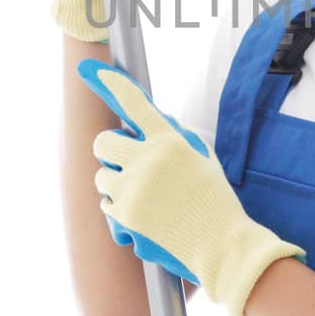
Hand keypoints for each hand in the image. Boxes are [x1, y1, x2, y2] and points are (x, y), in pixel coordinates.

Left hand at [77, 60, 306, 315]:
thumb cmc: (214, 200)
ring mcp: (133, 188)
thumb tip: (144, 124)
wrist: (222, 245)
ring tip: (144, 196)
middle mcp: (148, 160)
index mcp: (170, 141)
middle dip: (109, 150)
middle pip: (103, 142)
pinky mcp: (125, 215)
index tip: (92, 70)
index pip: (135, 104)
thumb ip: (172, 139)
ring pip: (102, 176)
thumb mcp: (201, 158)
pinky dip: (120, 209)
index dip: (112, 84)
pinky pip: (107, 204)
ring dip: (115, 183)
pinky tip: (145, 216)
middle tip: (122, 159)